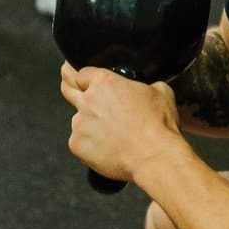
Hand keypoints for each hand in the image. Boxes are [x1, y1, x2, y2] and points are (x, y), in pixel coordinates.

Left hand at [59, 64, 180, 184]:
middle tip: (70, 86)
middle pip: (67, 88)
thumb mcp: (162, 92)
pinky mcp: (77, 145)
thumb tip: (149, 88)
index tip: (79, 75)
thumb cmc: (157, 126)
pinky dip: (90, 145)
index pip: (81, 72)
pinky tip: (107, 148)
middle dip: (68, 85)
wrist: (153, 156)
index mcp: (104, 82)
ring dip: (89, 124)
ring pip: (78, 120)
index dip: (82, 75)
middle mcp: (87, 100)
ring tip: (111, 134)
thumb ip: (147, 85)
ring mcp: (79, 124)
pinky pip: (79, 141)